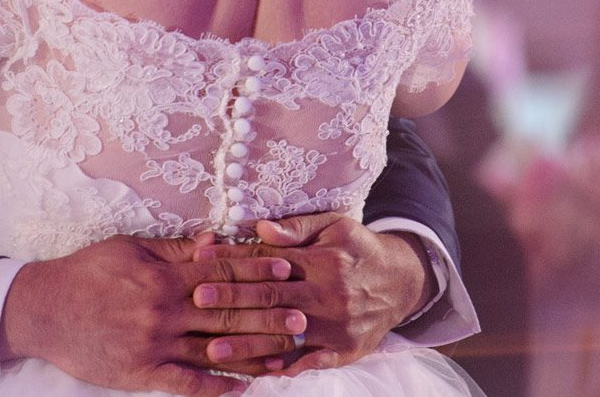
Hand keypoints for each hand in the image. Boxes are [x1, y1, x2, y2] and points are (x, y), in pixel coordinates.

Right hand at [2, 234, 301, 395]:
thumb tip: (215, 241)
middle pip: (226, 313)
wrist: (43, 310)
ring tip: (286, 355)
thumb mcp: (129, 248)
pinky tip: (242, 388)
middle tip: (302, 315)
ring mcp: (154, 344)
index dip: (256, 271)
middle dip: (267, 314)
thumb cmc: (87, 273)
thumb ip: (174, 249)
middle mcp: (163, 310)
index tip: (286, 271)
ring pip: (214, 350)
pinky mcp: (141, 373)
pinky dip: (215, 387)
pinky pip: (185, 383)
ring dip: (252, 353)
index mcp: (163, 275)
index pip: (221, 272)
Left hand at [190, 214, 430, 378]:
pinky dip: (288, 368)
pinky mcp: (346, 349)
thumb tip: (260, 229)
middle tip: (196, 303)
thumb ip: (297, 228)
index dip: (234, 263)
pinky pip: (313, 362)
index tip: (201, 264)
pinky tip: (262, 373)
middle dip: (232, 301)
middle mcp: (328, 293)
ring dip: (249, 345)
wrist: (403, 280)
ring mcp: (337, 325)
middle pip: (272, 299)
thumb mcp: (334, 226)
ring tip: (214, 351)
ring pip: (285, 336)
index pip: (268, 262)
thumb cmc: (359, 248)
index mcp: (321, 260)